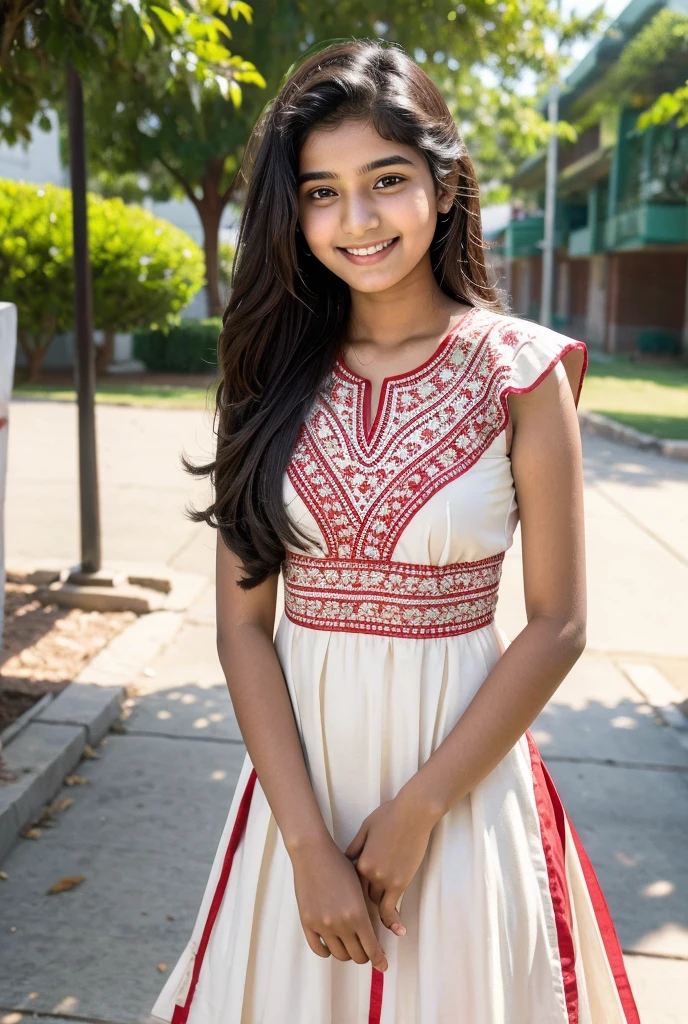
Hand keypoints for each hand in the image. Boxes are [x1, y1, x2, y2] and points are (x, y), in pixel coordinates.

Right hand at [290, 833, 388, 971]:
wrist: (313, 853)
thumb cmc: (339, 864)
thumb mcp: (360, 886)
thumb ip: (366, 911)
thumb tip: (371, 933)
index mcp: (358, 914)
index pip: (372, 948)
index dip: (379, 960)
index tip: (383, 966)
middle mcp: (341, 923)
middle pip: (356, 955)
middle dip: (364, 956)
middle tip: (366, 951)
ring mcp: (322, 925)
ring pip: (339, 954)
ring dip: (347, 953)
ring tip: (350, 945)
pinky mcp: (307, 923)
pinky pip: (318, 949)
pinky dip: (326, 951)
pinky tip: (331, 945)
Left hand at [344, 793, 435, 936]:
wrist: (412, 812)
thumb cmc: (389, 815)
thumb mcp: (365, 828)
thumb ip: (355, 847)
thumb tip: (345, 860)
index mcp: (359, 861)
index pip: (350, 885)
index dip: (349, 895)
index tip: (346, 904)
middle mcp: (369, 873)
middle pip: (362, 897)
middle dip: (362, 904)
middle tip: (361, 917)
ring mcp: (385, 879)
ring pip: (376, 904)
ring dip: (378, 909)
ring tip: (378, 925)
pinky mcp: (400, 882)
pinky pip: (392, 908)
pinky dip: (393, 920)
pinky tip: (398, 930)